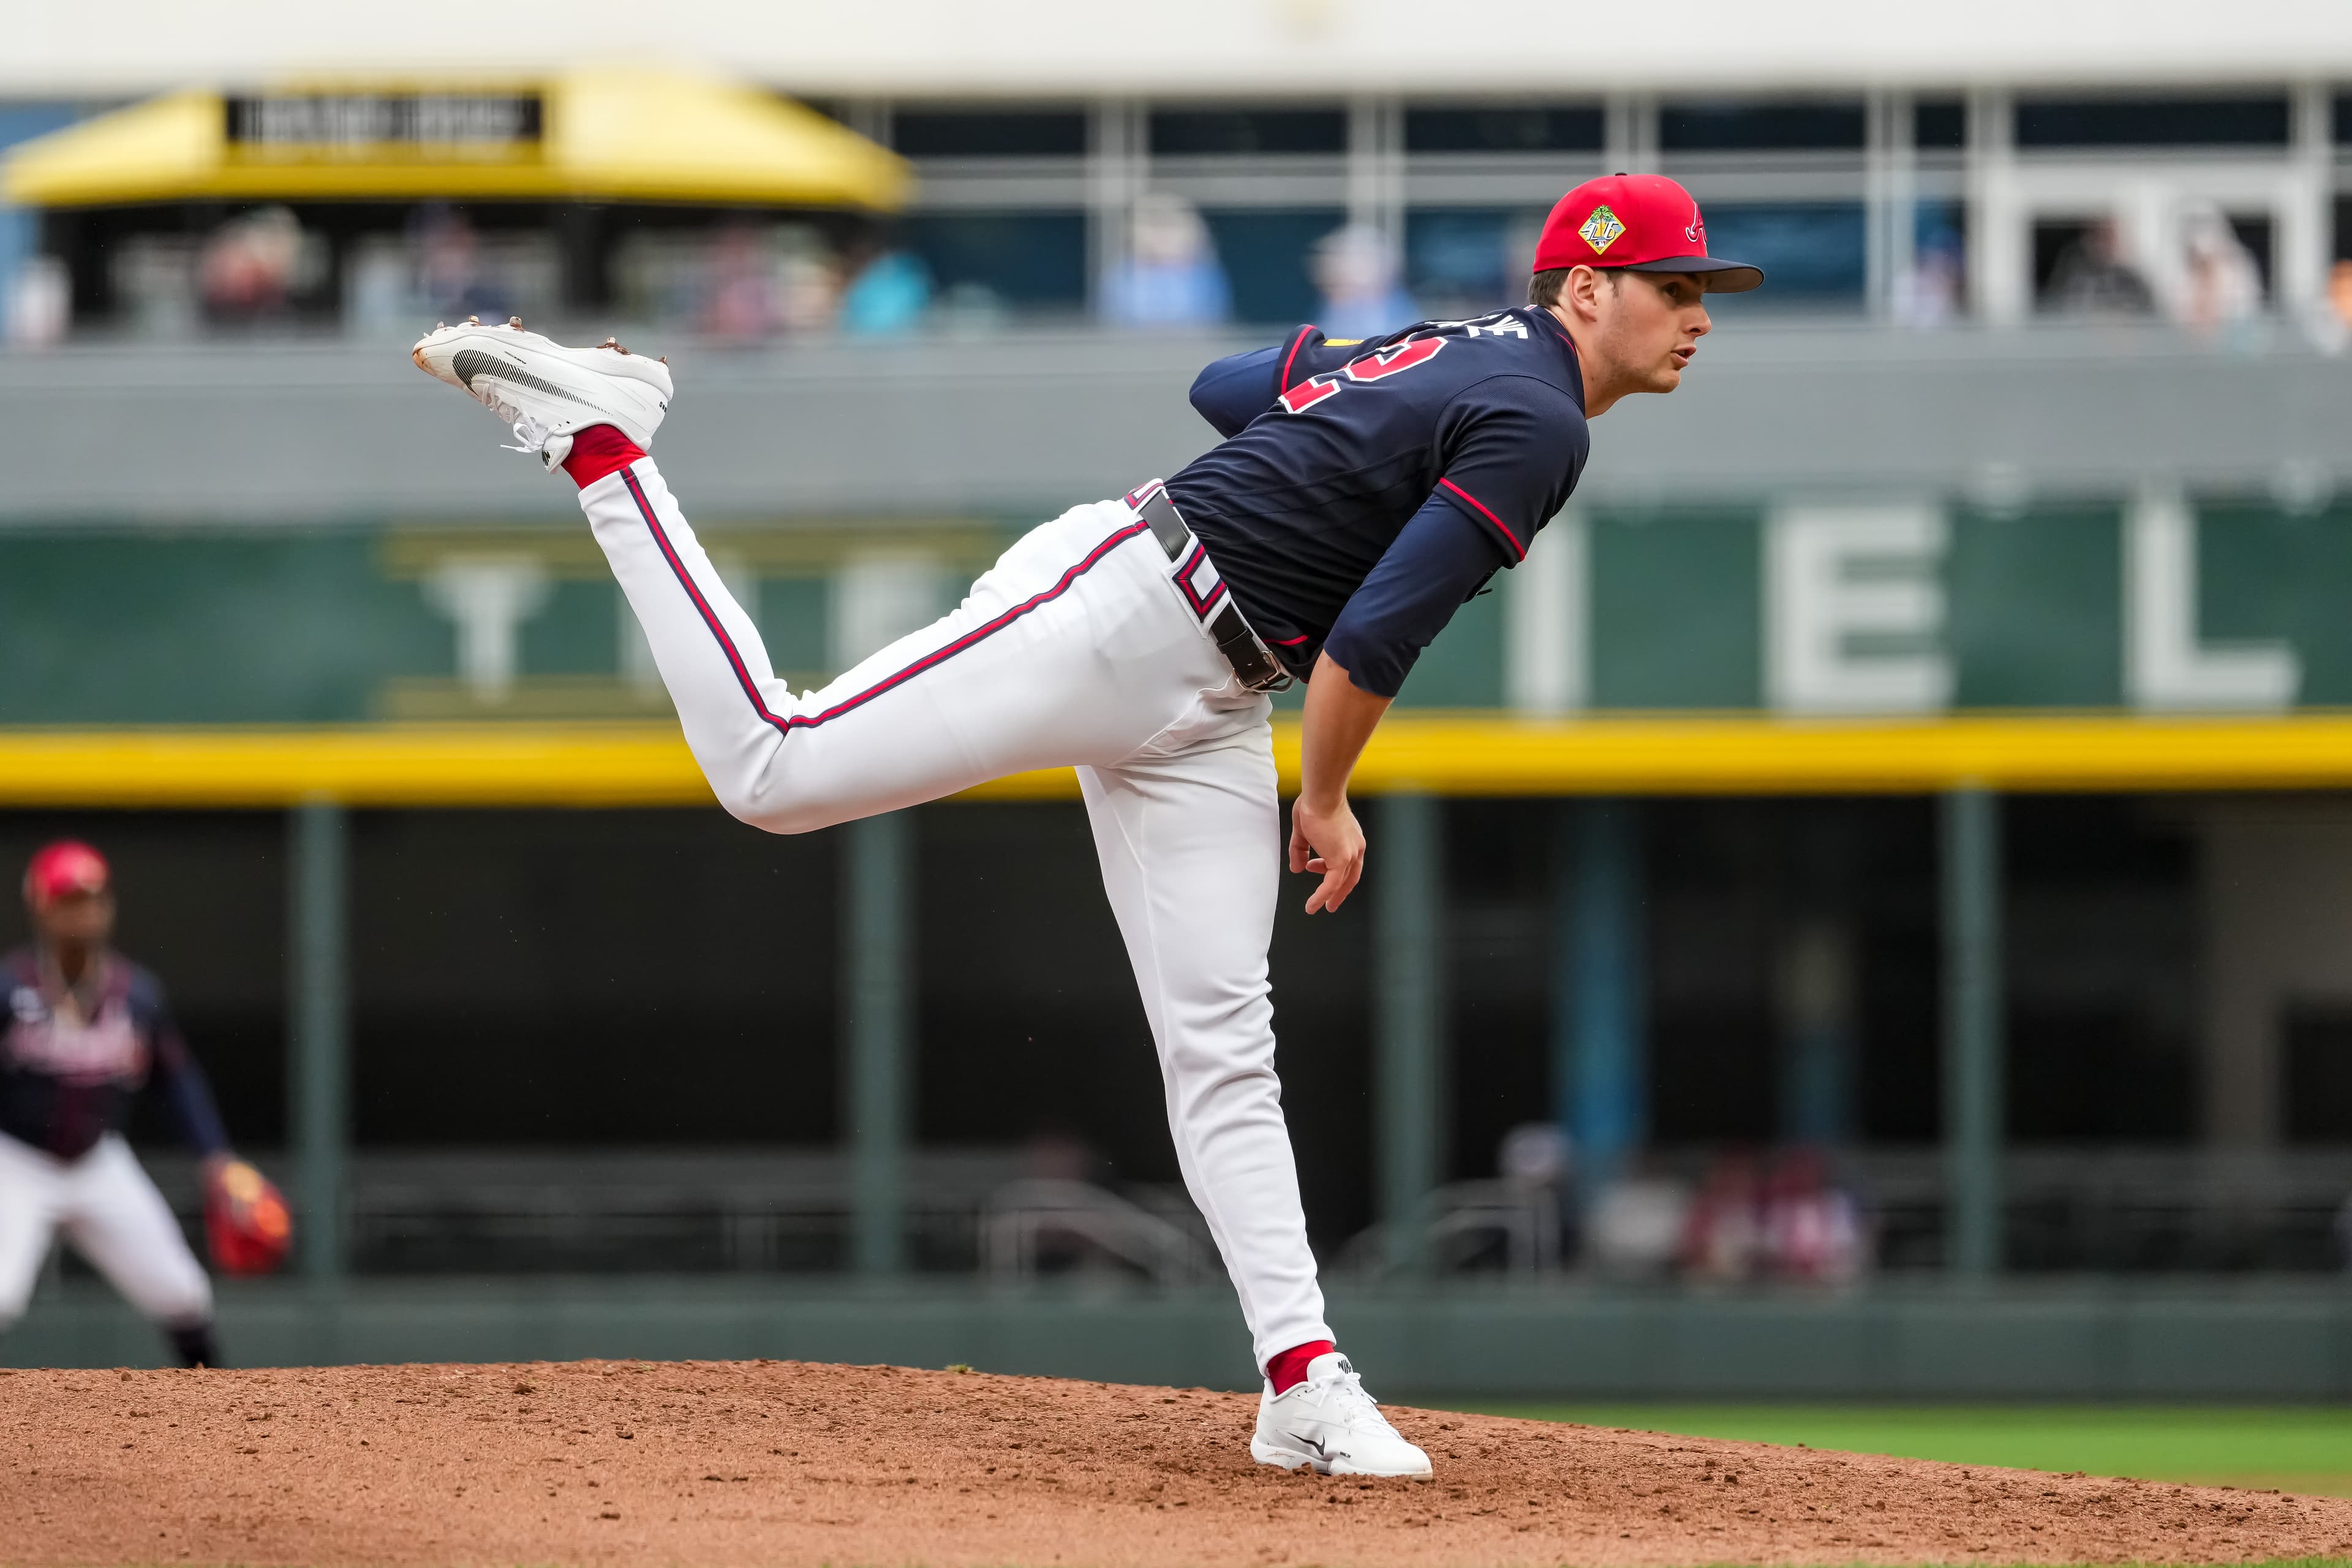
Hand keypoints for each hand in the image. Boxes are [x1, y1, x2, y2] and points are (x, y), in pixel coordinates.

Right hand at [1289, 795, 1366, 914]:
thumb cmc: (1314, 803)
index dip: (1336, 871)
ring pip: (1340, 883)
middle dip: (1339, 891)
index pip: (1348, 861)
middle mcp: (1356, 847)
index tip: (1320, 875)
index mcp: (1351, 838)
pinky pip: (1330, 885)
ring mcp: (1351, 854)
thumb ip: (1300, 851)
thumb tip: (1297, 869)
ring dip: (1327, 896)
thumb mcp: (1304, 831)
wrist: (1321, 796)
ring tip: (1315, 905)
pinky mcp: (1342, 860)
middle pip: (1349, 877)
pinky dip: (1321, 897)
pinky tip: (1312, 905)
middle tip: (1330, 902)